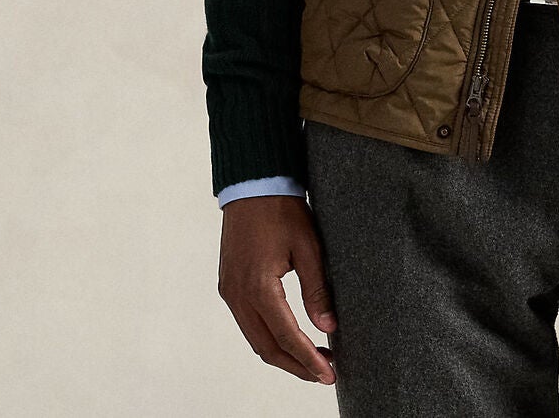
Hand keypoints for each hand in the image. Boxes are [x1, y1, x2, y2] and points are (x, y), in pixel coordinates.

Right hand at [218, 194, 337, 384]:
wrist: (253, 184)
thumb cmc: (282, 210)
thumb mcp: (308, 247)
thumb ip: (317, 290)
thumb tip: (329, 327)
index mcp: (259, 288)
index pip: (287, 337)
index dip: (309, 360)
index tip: (329, 374)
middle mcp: (238, 296)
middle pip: (267, 348)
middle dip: (296, 365)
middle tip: (324, 373)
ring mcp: (229, 292)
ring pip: (255, 339)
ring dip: (282, 353)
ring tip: (311, 359)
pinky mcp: (228, 285)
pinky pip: (247, 323)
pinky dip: (268, 337)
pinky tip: (288, 337)